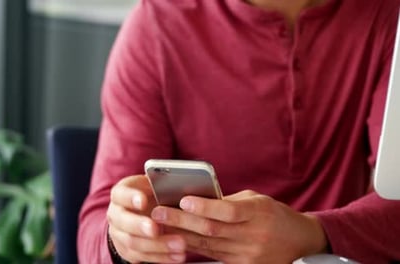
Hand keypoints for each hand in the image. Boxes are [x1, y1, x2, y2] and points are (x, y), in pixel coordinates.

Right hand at [107, 175, 186, 262]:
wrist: (138, 215)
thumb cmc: (151, 195)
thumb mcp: (152, 185)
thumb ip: (161, 184)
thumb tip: (179, 181)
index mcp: (121, 194)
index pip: (120, 194)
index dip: (130, 198)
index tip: (143, 201)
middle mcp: (116, 214)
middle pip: (123, 221)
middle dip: (139, 226)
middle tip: (155, 229)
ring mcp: (119, 234)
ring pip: (134, 242)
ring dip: (157, 245)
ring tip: (179, 244)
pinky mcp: (128, 251)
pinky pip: (143, 256)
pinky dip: (162, 257)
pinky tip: (178, 256)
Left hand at [151, 190, 327, 263]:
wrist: (299, 240)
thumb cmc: (273, 214)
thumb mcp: (255, 200)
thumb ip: (228, 202)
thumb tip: (196, 199)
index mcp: (258, 213)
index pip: (228, 212)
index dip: (204, 207)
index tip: (183, 200)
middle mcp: (253, 235)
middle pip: (212, 230)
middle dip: (181, 221)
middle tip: (157, 213)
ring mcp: (248, 255)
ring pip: (208, 246)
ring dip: (181, 236)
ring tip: (159, 227)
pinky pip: (212, 257)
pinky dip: (193, 248)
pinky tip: (176, 241)